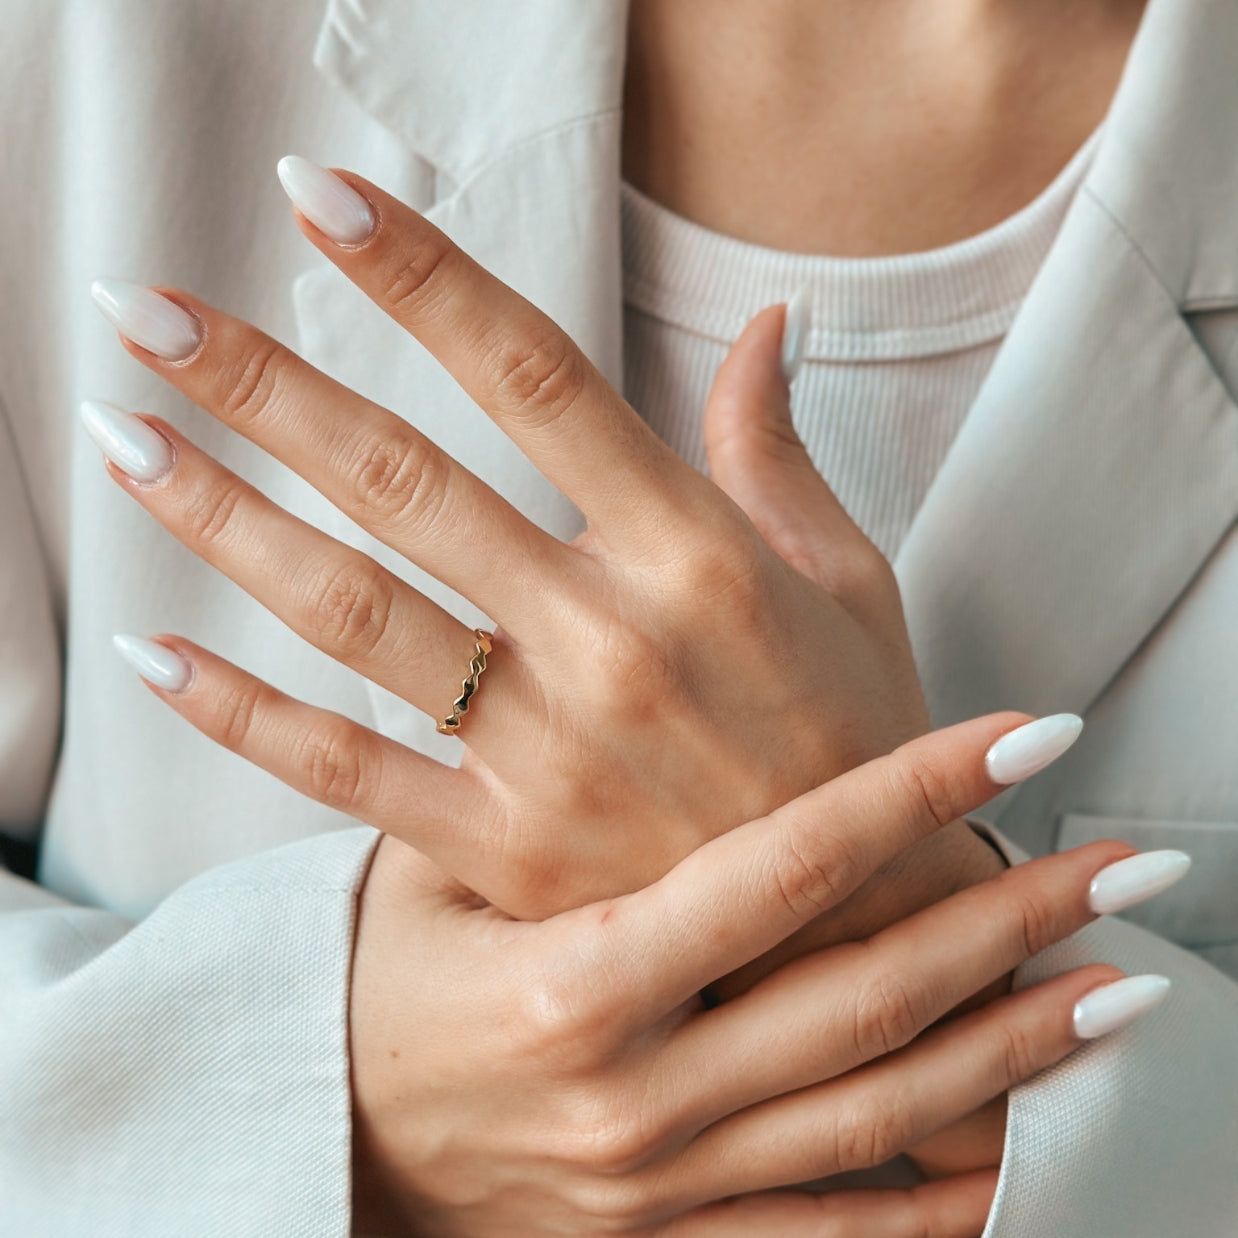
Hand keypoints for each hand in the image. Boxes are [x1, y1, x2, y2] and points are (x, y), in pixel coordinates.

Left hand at [89, 161, 960, 926]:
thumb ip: (776, 449)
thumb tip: (766, 323)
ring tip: (124, 441)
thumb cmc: (859, 734)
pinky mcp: (509, 850)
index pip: (535, 376)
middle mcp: (613, 639)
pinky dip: (242, 715)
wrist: (862, 928)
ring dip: (223, 519)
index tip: (319, 197)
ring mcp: (551, 751)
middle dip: (264, 384)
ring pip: (353, 610)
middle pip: (407, 480)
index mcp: (699, 552)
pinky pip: (349, 771)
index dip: (423, 275)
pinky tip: (154, 657)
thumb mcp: (850, 580)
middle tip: (145, 312)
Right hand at [347, 714, 1144, 1235]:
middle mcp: (636, 1091)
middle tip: (1125, 867)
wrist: (333, 1141)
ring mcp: (665, 1179)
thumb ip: (523, 780)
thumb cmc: (382, 977)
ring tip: (1119, 991)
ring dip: (1011, 1049)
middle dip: (1007, 926)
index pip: (783, 873)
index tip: (1021, 730)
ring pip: (877, 1117)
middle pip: (865, 1001)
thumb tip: (577, 626)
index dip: (910, 794)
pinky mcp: (676, 1232)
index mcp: (573, 980)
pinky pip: (832, 1227)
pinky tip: (1026, 1158)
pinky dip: (940, 1199)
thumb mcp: (423, 866)